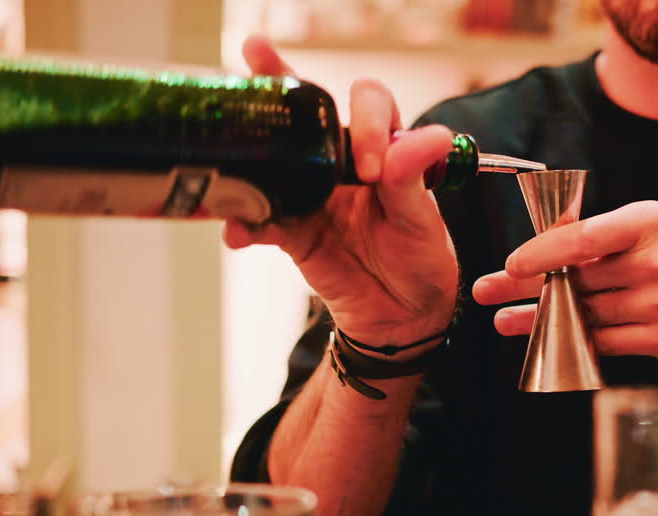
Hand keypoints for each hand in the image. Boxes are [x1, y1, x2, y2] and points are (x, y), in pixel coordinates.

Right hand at [223, 36, 458, 350]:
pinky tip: (239, 232)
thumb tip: (432, 137)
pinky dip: (243, 225)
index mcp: (382, 148)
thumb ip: (413, 179)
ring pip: (273, 158)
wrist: (401, 318)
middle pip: (306, 110)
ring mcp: (311, 194)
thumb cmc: (421, 260)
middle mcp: (341, 162)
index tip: (371, 168)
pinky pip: (258, 220)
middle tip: (256, 54)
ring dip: (247, 150)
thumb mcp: (424, 221)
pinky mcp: (290, 231)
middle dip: (278, 78)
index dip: (367, 123)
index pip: (369, 103)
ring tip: (225, 144)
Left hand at [472, 201, 657, 361]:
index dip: (543, 253)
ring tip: (505, 321)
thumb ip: (608, 235)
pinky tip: (546, 339)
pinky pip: (604, 342)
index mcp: (654, 222)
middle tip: (486, 292)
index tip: (511, 264)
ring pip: (584, 314)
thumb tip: (545, 250)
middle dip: (526, 288)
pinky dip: (573, 340)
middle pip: (577, 280)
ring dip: (540, 320)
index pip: (586, 238)